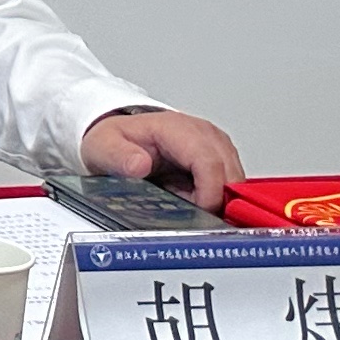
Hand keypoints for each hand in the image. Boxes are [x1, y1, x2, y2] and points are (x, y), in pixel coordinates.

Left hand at [83, 105, 243, 210]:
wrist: (119, 138)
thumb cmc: (115, 141)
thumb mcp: (104, 148)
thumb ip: (119, 157)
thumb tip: (139, 165)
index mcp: (177, 128)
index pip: (208, 162)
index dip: (209, 192)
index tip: (199, 212)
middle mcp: (203, 133)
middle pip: (229, 174)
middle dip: (214, 199)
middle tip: (186, 208)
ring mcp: (215, 144)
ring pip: (234, 181)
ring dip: (215, 198)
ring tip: (183, 198)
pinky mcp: (220, 157)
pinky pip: (230, 184)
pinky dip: (215, 196)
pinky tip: (192, 196)